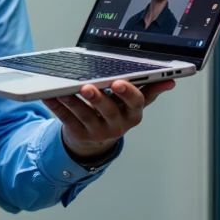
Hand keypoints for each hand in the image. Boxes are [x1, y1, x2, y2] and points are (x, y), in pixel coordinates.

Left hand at [44, 77, 174, 162]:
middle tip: (88, 86)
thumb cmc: (116, 112)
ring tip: (63, 88)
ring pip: (84, 116)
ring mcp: (97, 132)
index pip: (135, 104)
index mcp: (132, 114)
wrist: (97, 138)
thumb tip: (170, 81)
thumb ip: (149, 91)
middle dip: (98, 98)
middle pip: (108, 111)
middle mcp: (117, 125)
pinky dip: (58, 107)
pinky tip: (50, 95)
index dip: (127, 94)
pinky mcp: (79, 134)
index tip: (118, 82)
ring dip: (73, 101)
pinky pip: (66, 120)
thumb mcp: (133, 104)